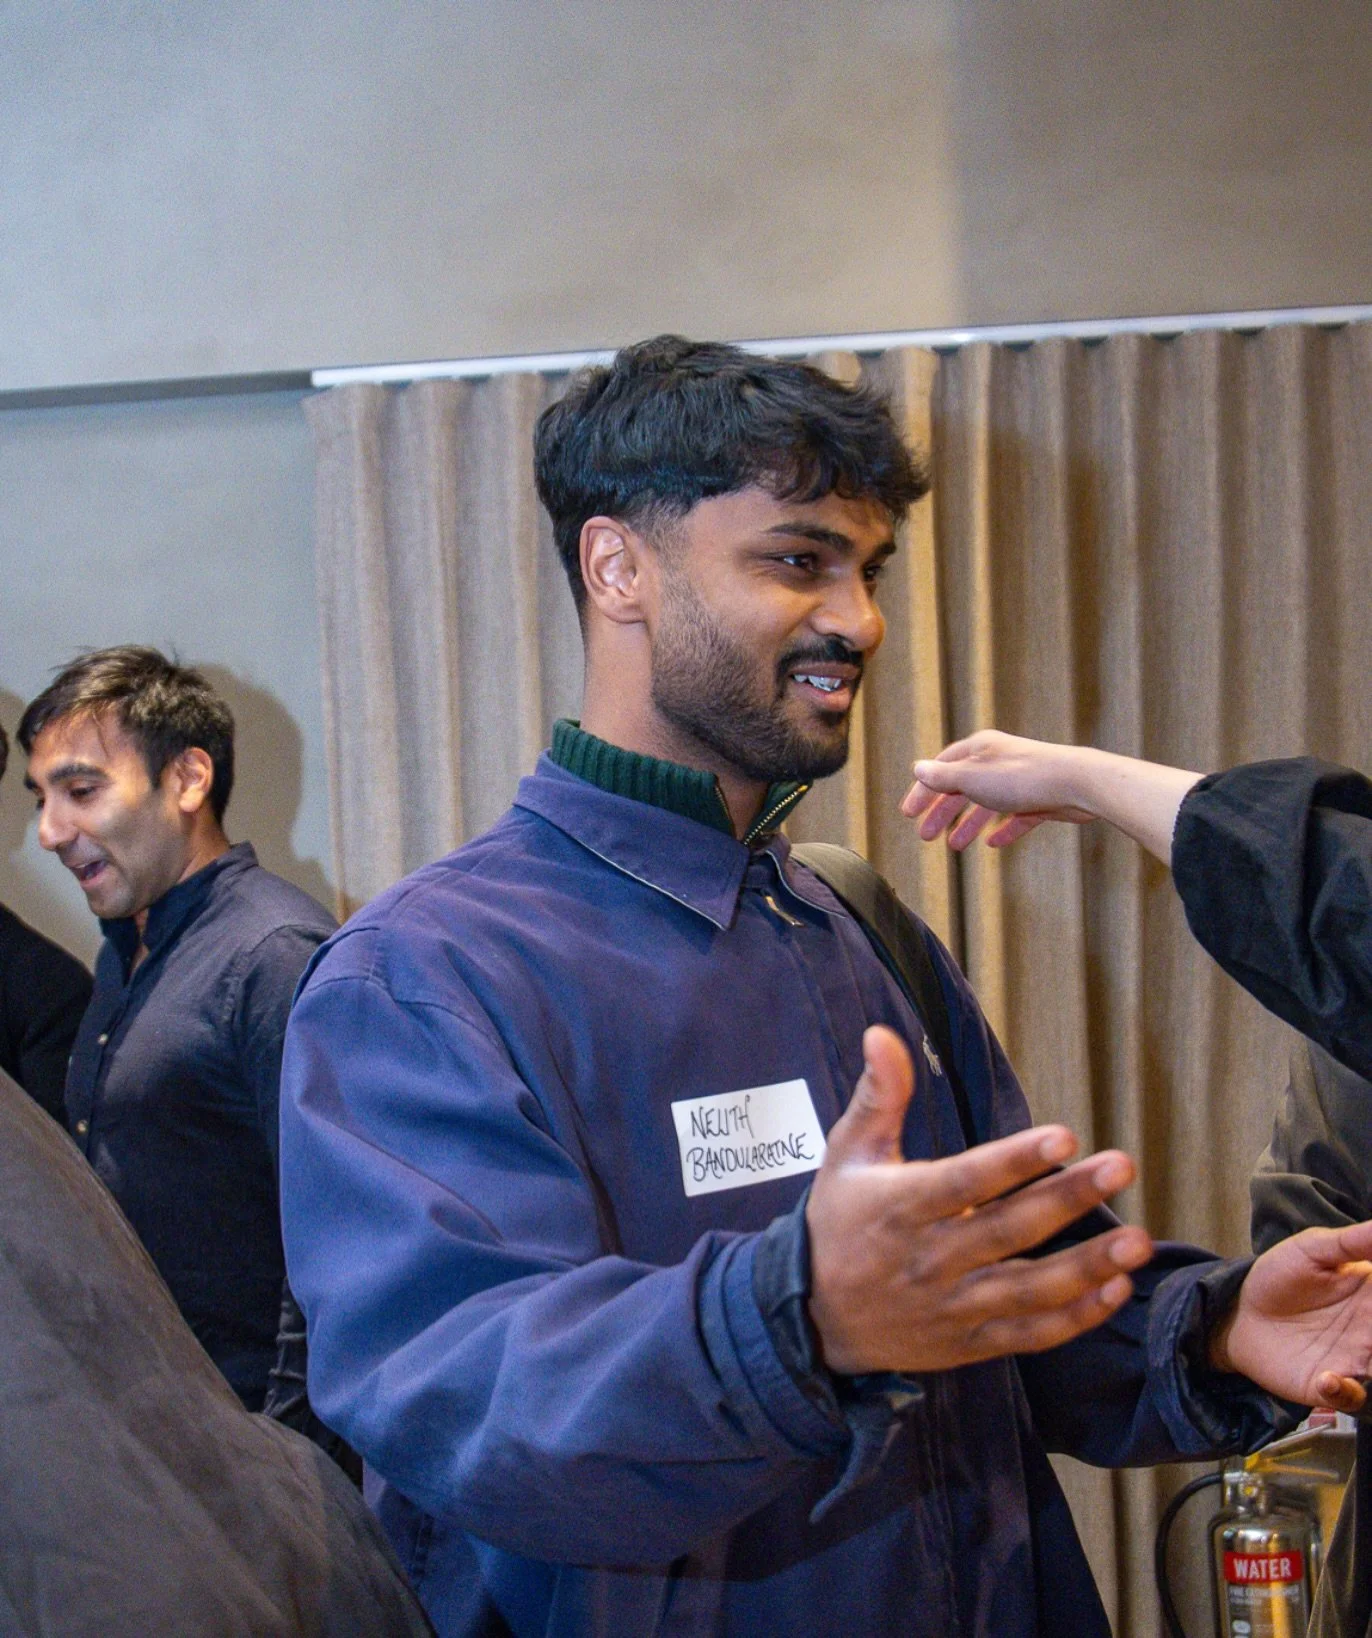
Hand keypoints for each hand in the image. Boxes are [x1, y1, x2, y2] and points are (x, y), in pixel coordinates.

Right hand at [806, 1025, 1153, 1373]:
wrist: (814, 1320)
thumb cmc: (838, 1222)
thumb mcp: (847, 1153)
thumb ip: (879, 1095)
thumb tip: (883, 1034)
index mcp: (900, 1207)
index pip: (964, 1182)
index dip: (1015, 1161)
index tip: (1064, 1137)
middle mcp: (929, 1259)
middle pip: (1009, 1230)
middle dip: (1069, 1199)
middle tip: (1122, 1166)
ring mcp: (952, 1306)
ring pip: (1028, 1288)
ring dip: (1088, 1267)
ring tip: (1139, 1242)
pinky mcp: (969, 1342)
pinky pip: (1028, 1334)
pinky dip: (1075, 1317)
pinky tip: (1115, 1290)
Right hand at [900, 730, 1201, 865]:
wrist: (1077, 783)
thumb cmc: (1023, 777)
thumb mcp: (973, 778)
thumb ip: (944, 777)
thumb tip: (918, 768)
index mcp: (978, 750)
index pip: (941, 768)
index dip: (923, 790)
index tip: (908, 813)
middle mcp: (997, 762)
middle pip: (961, 788)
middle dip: (942, 812)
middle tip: (925, 836)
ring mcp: (1019, 781)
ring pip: (986, 804)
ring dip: (968, 825)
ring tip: (954, 846)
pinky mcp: (1040, 799)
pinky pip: (1015, 816)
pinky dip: (1002, 829)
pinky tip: (993, 843)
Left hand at [1209, 1224, 1371, 1412]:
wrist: (1240, 1311)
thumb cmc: (1280, 1276)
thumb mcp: (1314, 1249)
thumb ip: (1353, 1242)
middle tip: (1369, 1330)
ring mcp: (1355, 1361)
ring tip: (1366, 1359)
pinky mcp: (1330, 1385)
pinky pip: (1352, 1398)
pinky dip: (1346, 1393)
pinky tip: (1328, 1378)